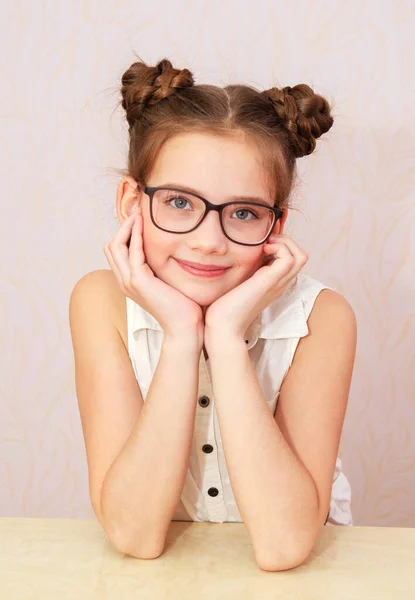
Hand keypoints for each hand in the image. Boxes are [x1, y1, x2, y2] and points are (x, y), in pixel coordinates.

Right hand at [104, 206, 203, 341]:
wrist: (185, 326)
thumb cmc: (182, 305)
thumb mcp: (167, 281)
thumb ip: (162, 267)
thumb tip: (171, 249)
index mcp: (129, 282)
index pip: (116, 251)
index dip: (124, 232)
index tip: (138, 217)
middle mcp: (124, 282)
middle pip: (111, 246)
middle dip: (122, 226)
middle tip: (137, 211)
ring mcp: (129, 282)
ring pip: (116, 246)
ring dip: (127, 227)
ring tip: (139, 213)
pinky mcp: (139, 281)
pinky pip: (132, 252)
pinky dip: (135, 236)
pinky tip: (144, 225)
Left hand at [204, 234, 307, 341]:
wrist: (223, 326)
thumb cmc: (224, 307)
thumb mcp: (238, 282)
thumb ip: (244, 270)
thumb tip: (240, 253)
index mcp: (273, 284)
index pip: (292, 260)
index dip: (281, 245)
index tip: (263, 243)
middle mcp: (280, 283)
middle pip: (301, 256)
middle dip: (285, 241)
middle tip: (266, 241)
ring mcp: (277, 283)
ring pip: (300, 256)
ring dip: (284, 243)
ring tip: (266, 245)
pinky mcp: (270, 282)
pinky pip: (288, 258)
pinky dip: (278, 248)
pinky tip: (261, 251)